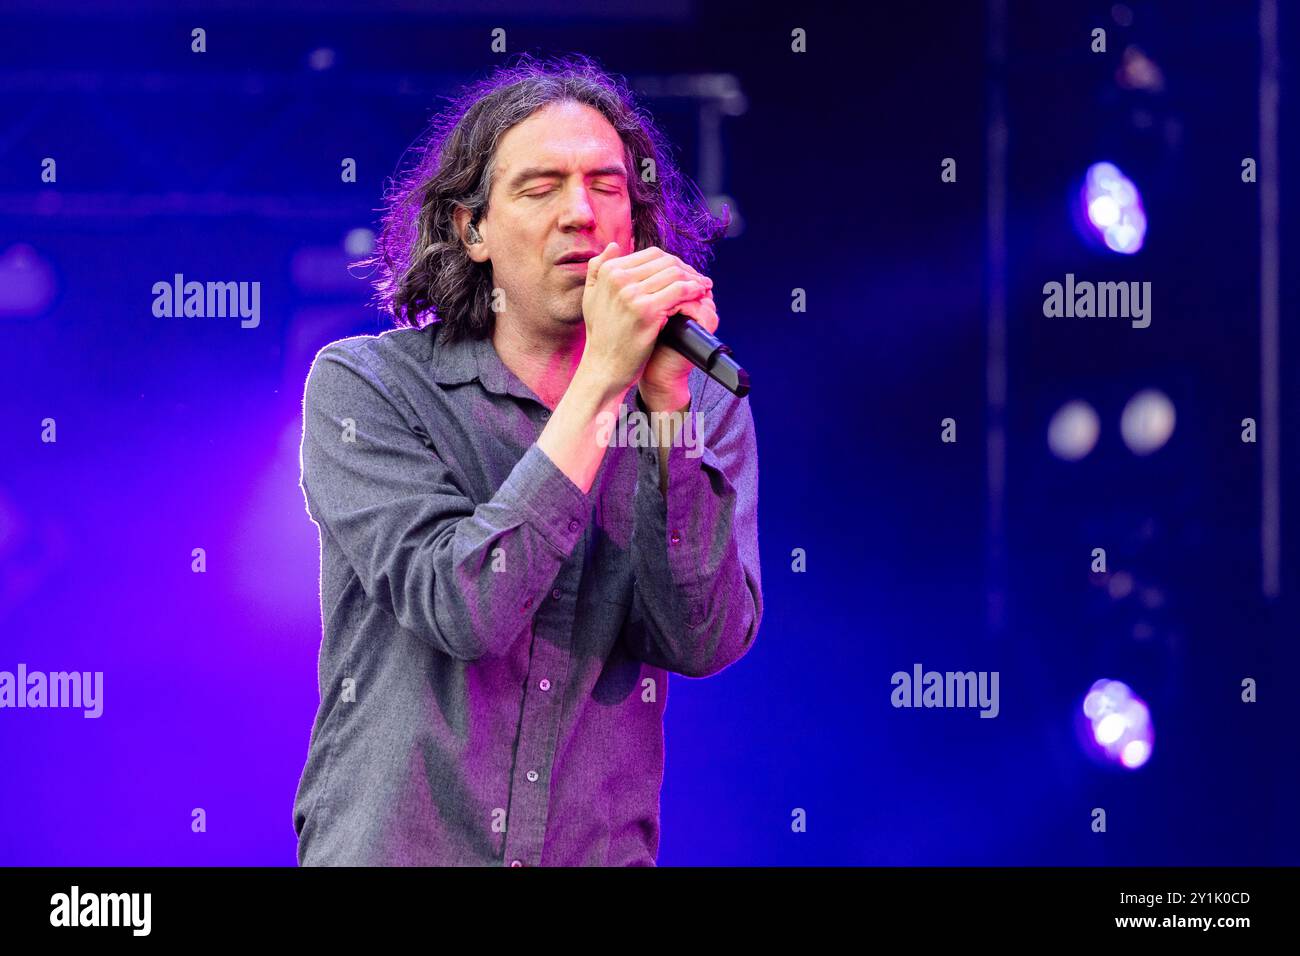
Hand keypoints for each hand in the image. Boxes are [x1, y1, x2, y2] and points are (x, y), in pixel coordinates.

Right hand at [580, 243, 712, 395]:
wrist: (603, 366)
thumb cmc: (601, 336)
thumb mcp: (591, 297)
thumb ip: (598, 269)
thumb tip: (614, 246)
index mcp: (608, 272)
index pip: (650, 255)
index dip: (672, 261)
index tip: (683, 271)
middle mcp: (618, 279)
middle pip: (665, 262)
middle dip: (686, 269)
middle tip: (698, 279)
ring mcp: (633, 294)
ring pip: (674, 274)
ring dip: (693, 279)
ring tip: (703, 287)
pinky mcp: (647, 311)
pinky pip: (679, 291)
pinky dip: (693, 290)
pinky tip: (700, 295)